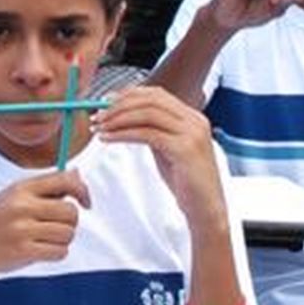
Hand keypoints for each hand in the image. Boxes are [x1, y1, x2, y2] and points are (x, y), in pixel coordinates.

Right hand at [0, 169, 90, 273]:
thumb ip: (45, 188)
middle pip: (71, 211)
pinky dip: (56, 253)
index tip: (86, 202)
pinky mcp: (24, 251)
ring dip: (62, 239)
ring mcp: (22, 229)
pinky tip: (39, 251)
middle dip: (70, 222)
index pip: (63, 180)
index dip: (82, 190)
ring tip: (44, 239)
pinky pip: (60, 252)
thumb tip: (77, 174)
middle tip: (56, 226)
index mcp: (20, 187)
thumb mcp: (13, 196)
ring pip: (68, 233)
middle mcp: (22, 205)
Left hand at [93, 87, 226, 226]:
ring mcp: (192, 133)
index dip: (128, 94)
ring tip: (99, 128)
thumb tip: (121, 114)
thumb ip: (152, 128)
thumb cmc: (185, 181)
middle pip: (150, 100)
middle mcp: (194, 120)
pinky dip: (123, 134)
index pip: (156, 94)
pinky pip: (147, 134)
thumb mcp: (167, 147)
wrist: (205, 209)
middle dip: (119, 104)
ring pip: (147, 114)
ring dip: (118, 118)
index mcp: (191, 117)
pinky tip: (108, 139)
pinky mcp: (184, 149)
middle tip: (98, 115)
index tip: (105, 101)